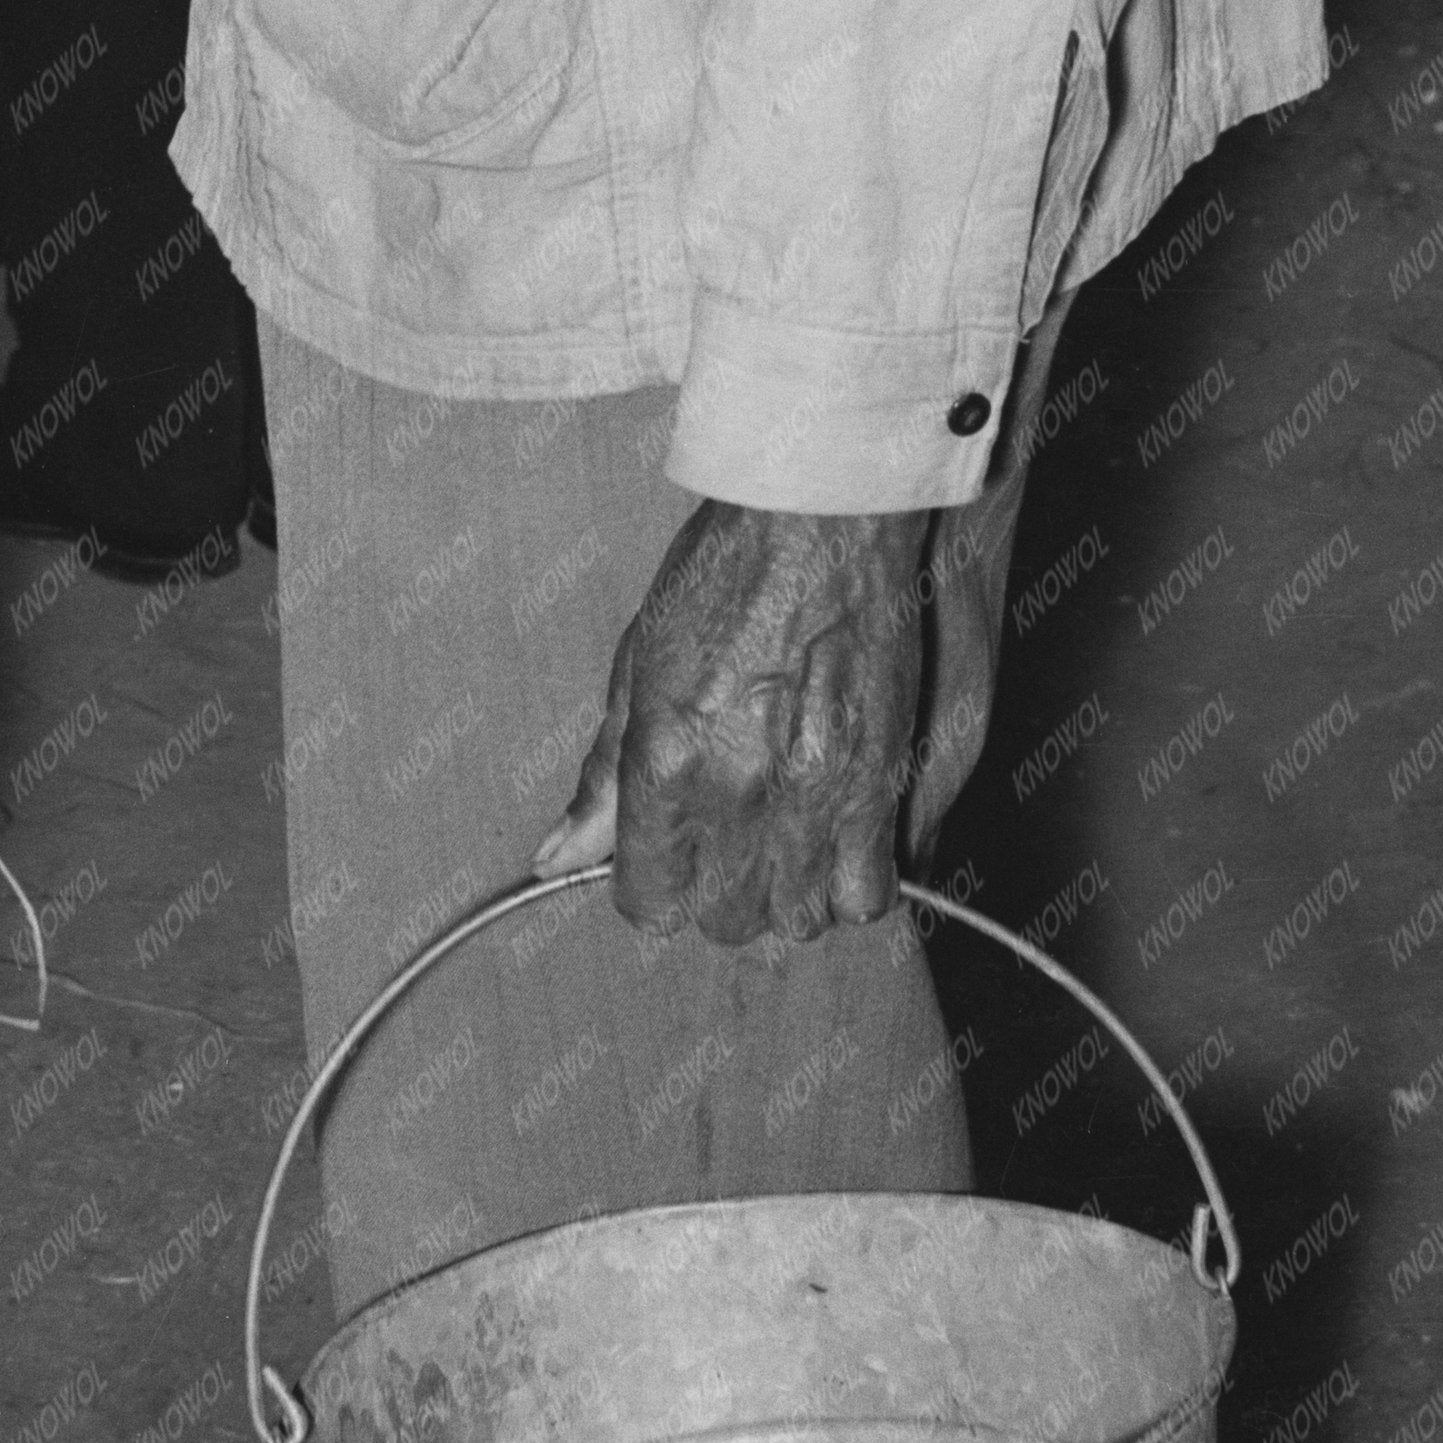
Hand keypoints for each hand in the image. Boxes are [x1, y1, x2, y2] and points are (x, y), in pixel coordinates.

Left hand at [534, 501, 934, 945]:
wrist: (824, 520)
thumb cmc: (724, 575)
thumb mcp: (636, 664)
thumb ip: (603, 775)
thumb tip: (556, 856)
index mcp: (669, 761)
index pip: (649, 901)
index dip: (650, 885)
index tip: (661, 859)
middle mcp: (741, 793)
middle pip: (726, 921)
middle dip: (719, 890)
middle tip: (725, 834)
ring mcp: (818, 795)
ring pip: (800, 918)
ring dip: (788, 889)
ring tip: (783, 831)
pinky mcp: (885, 785)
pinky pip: (869, 892)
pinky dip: (853, 878)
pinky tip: (835, 832)